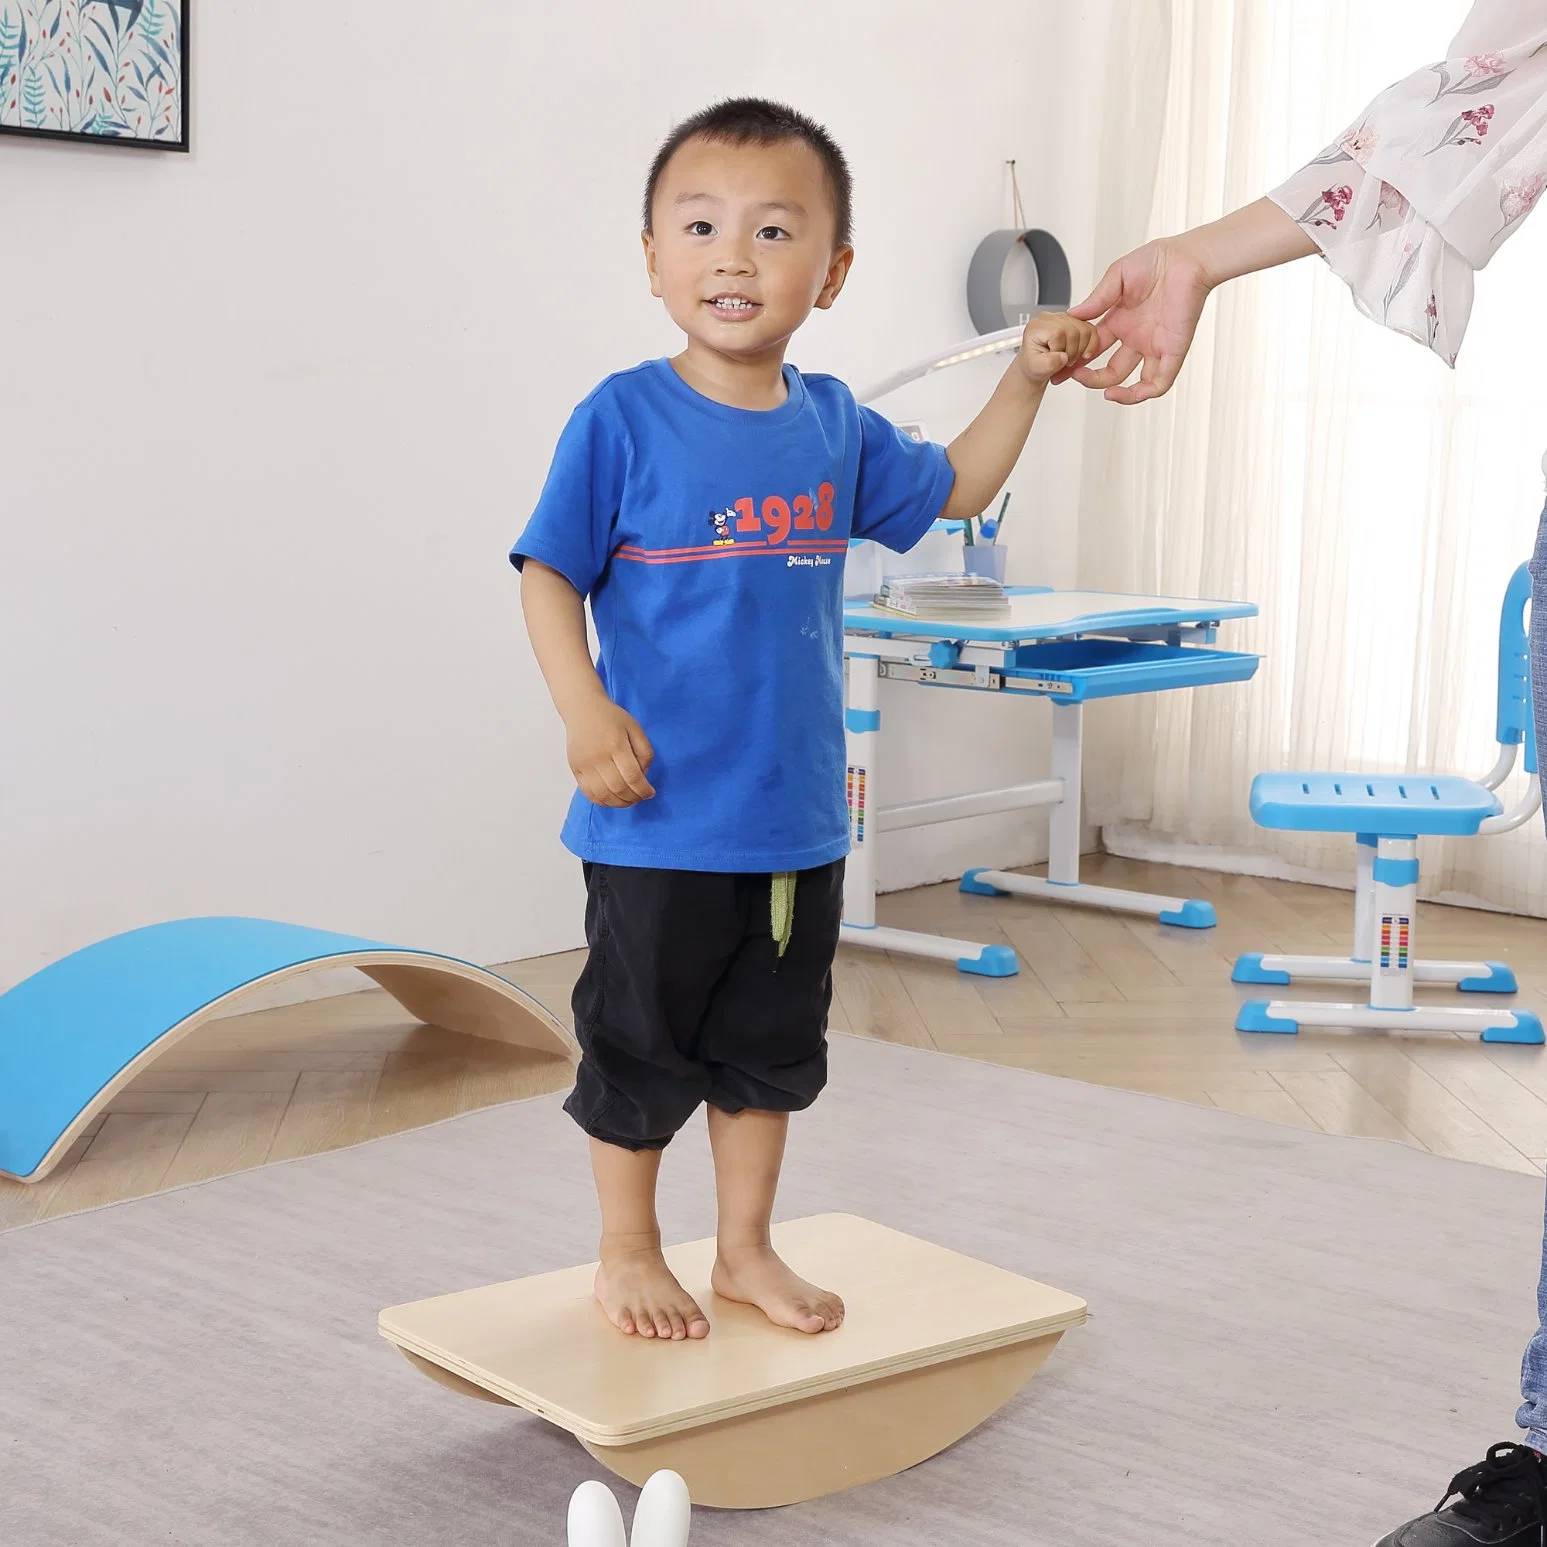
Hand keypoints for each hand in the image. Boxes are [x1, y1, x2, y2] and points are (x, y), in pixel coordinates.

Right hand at [566, 697, 655, 806]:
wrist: (582, 709)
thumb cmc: (611, 718)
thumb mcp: (635, 728)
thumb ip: (645, 751)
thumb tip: (643, 776)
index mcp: (616, 745)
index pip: (632, 776)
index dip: (644, 790)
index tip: (650, 793)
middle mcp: (598, 757)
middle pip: (618, 788)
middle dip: (633, 798)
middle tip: (641, 797)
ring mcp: (584, 765)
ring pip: (603, 795)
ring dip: (619, 803)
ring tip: (629, 800)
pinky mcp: (575, 769)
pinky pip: (588, 793)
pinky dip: (602, 801)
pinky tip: (612, 799)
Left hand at [1015, 311, 1100, 385]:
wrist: (1037, 365)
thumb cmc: (1034, 365)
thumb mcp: (1036, 369)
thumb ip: (1048, 364)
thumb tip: (1063, 357)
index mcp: (1037, 326)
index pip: (1058, 333)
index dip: (1060, 350)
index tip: (1055, 360)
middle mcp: (1050, 318)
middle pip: (1074, 331)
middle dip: (1072, 352)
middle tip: (1065, 362)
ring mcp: (1064, 318)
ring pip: (1085, 330)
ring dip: (1082, 349)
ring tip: (1070, 358)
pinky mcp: (1075, 322)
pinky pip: (1091, 329)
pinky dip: (1091, 344)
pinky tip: (1083, 354)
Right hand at [1062, 236, 1212, 403]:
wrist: (1188, 258)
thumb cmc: (1158, 259)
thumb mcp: (1117, 276)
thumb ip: (1096, 299)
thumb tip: (1072, 316)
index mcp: (1119, 321)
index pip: (1092, 349)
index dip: (1076, 359)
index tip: (1060, 364)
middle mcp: (1135, 337)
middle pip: (1109, 370)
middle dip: (1090, 377)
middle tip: (1073, 376)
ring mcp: (1153, 346)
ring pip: (1133, 382)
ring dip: (1116, 392)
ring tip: (1103, 392)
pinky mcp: (1172, 351)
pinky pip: (1159, 382)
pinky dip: (1142, 393)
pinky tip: (1125, 392)